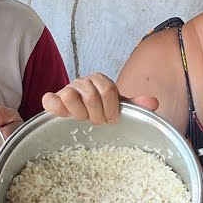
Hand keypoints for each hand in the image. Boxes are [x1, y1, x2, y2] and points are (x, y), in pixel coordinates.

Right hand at [40, 72, 158, 124]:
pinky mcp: (53, 100)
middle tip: (98, 122)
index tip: (112, 119)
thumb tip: (153, 103)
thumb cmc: (102, 108)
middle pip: (90, 95)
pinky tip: (64, 116)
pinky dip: (56, 108)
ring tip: (83, 119)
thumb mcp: (119, 106)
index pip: (108, 89)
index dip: (111, 108)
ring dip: (79, 113)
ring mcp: (65, 89)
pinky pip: (49, 100)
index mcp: (100, 80)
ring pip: (69, 96)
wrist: (82, 110)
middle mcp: (82, 82)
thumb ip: (135, 105)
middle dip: (97, 115)